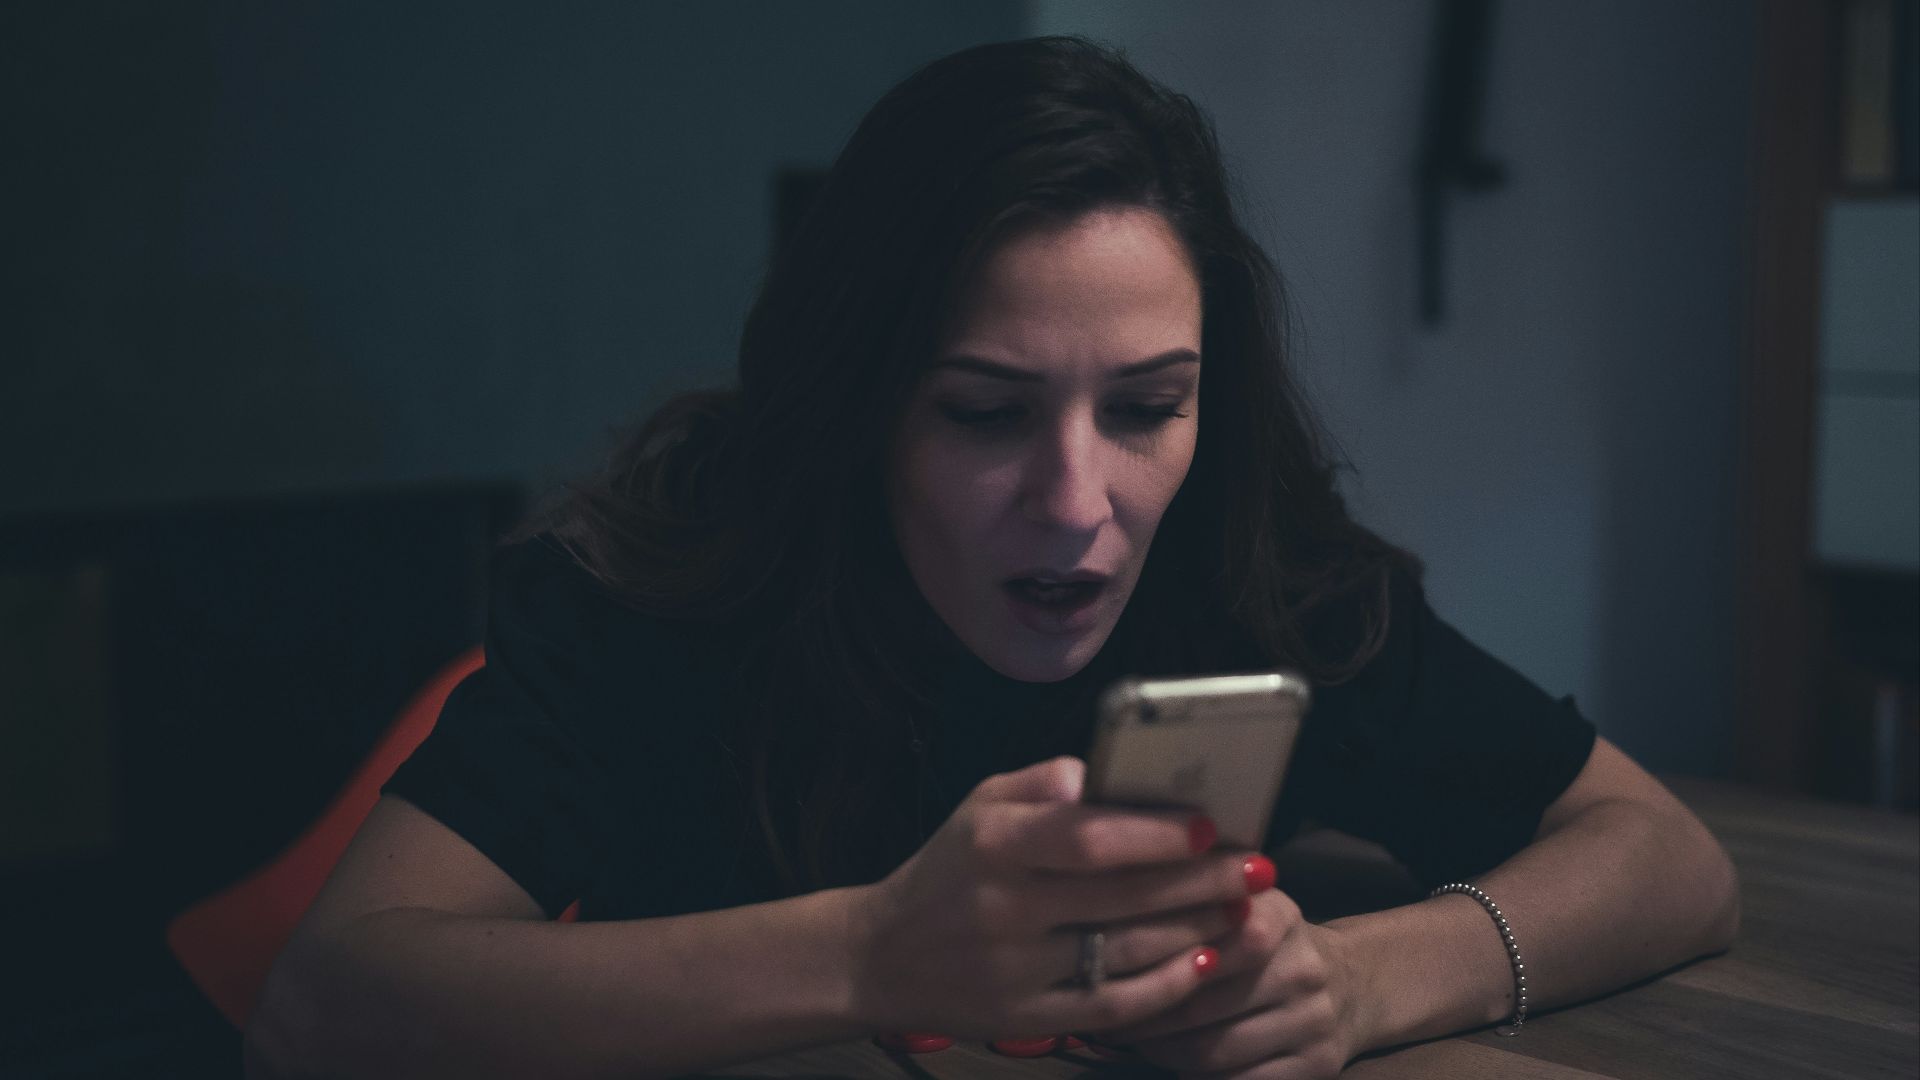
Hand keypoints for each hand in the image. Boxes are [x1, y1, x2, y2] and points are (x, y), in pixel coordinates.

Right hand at [846, 756, 1264, 1038]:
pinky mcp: (1026, 1017)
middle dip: (1201, 882)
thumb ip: (1040, 783)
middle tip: (1258, 869)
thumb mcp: (978, 807)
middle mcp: (1003, 908)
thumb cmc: (949, 870)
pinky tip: (1202, 963)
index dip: (1154, 834)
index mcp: (993, 845)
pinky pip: (1111, 1007)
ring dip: (1196, 931)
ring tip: (1245, 909)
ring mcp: (1015, 970)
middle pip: (1121, 898)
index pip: (1086, 838)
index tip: (1210, 826)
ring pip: (1125, 951)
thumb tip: (1097, 770)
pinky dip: (1163, 987)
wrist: (881, 958)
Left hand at [1095, 889, 1364, 1078]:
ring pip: (1213, 1051)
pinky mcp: (1317, 1066)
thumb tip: (1108, 903)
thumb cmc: (1270, 942)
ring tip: (1133, 1040)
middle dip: (1143, 1016)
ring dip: (1162, 1051)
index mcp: (1274, 916)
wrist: (1352, 983)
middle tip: (1106, 1015)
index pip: (1197, 945)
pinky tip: (1175, 1063)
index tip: (1104, 973)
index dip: (1144, 965)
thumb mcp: (1242, 902)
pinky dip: (1197, 1077)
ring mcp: (1312, 1021)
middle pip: (1198, 1006)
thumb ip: (1189, 898)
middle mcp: (1300, 967)